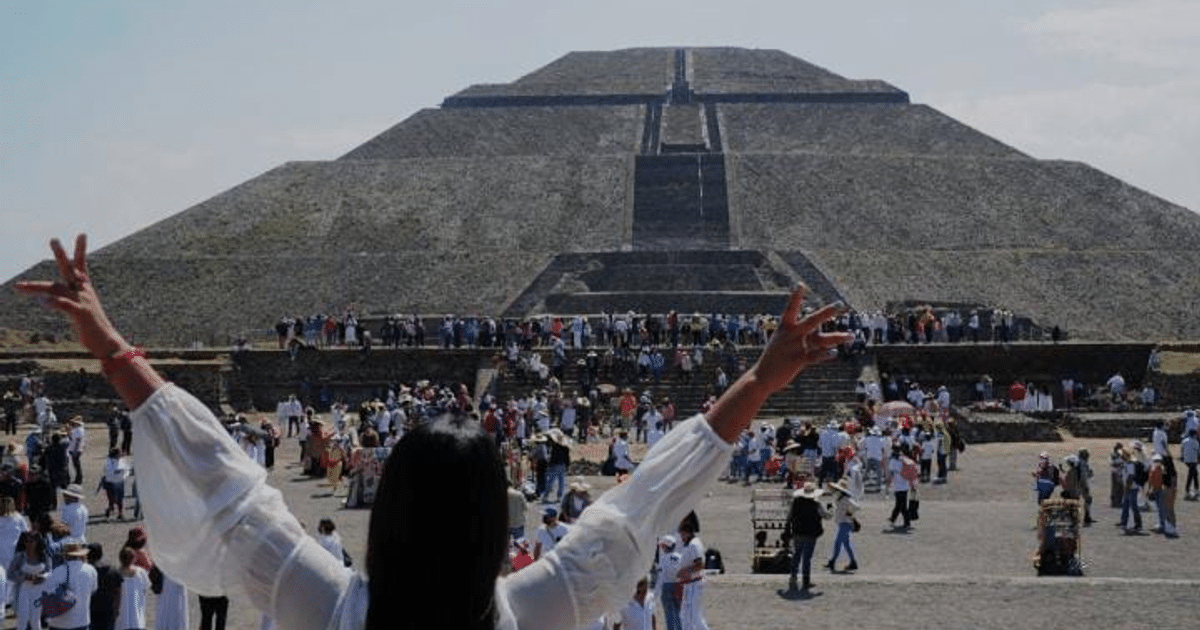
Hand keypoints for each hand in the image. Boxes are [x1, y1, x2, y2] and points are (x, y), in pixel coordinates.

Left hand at [15, 234, 126, 358]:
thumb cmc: (93, 328)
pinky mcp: (81, 314)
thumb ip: (67, 300)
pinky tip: (43, 303)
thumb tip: (52, 298)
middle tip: (53, 239)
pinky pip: (64, 305)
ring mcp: (83, 302)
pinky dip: (53, 303)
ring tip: (18, 287)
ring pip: (56, 289)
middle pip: (70, 269)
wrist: (107, 343)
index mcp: (85, 289)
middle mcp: (84, 292)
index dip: (81, 250)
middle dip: (61, 254)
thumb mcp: (81, 310)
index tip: (82, 234)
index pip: (82, 265)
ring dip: (36, 287)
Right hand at [746, 285, 852, 393]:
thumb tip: (815, 335)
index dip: (795, 297)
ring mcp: (794, 347)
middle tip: (840, 303)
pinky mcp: (797, 361)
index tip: (801, 284)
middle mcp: (790, 335)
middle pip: (811, 320)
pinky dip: (825, 355)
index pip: (790, 309)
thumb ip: (800, 338)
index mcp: (783, 328)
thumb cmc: (773, 359)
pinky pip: (814, 356)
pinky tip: (835, 353)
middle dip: (826, 312)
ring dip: (837, 337)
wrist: (760, 378)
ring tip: (851, 336)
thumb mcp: (781, 343)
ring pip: (819, 340)